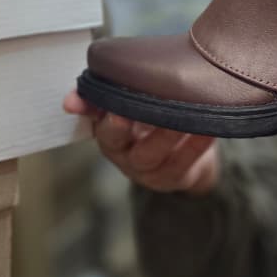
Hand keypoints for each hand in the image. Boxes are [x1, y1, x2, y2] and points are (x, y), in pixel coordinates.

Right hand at [63, 90, 219, 194]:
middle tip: (132, 107)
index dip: (94, 112)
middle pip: (116, 141)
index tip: (104, 103)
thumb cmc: (151, 123)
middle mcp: (123, 154)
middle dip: (121, 125)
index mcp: (108, 134)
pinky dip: (195, 145)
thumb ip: (102, 99)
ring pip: (151, 153)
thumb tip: (70, 101)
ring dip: (164, 133)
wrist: (185, 154)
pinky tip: (207, 128)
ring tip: (178, 113)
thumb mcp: (127, 110)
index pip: (95, 121)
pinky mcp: (174, 177)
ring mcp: (148, 170)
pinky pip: (183, 162)